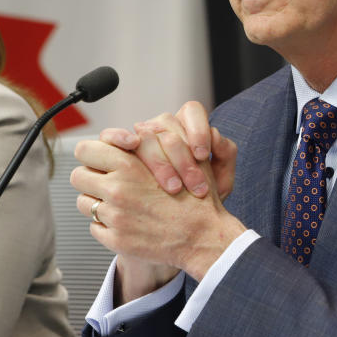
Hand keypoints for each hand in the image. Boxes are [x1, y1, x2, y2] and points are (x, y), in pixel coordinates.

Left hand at [71, 139, 244, 302]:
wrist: (204, 236)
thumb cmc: (195, 196)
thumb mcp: (179, 158)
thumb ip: (150, 143)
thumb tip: (130, 136)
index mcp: (129, 165)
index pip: (86, 149)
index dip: (93, 153)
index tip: (102, 159)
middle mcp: (117, 189)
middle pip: (78, 176)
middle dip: (90, 177)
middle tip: (105, 182)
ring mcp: (115, 216)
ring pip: (84, 203)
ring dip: (98, 202)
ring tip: (120, 204)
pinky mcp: (116, 239)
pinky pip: (95, 228)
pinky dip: (108, 226)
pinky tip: (129, 223)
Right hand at [101, 101, 235, 199]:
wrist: (178, 224)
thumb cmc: (199, 199)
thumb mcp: (221, 181)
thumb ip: (225, 154)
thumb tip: (215, 136)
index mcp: (187, 129)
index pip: (191, 111)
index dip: (197, 129)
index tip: (202, 154)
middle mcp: (162, 130)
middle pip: (168, 126)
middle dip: (183, 158)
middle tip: (196, 186)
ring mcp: (138, 139)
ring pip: (144, 134)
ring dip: (160, 161)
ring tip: (174, 188)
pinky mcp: (116, 151)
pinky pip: (111, 136)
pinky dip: (119, 136)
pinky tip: (130, 145)